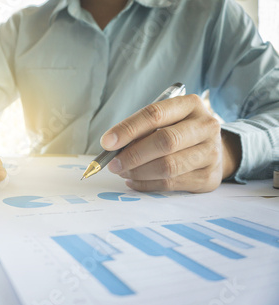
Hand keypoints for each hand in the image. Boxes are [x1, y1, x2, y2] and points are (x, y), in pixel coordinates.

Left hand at [100, 94, 240, 192]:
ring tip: (122, 172)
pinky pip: (170, 184)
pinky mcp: (209, 178)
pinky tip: (134, 181)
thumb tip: (111, 147)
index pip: (155, 114)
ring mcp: (211, 153)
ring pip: (168, 166)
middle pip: (164, 142)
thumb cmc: (178, 132)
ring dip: (138, 172)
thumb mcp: (164, 121)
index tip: (107, 143)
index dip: (128, 129)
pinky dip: (145, 184)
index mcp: (191, 105)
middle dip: (132, 155)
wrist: (214, 151)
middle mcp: (206, 126)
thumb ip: (141, 130)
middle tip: (112, 164)